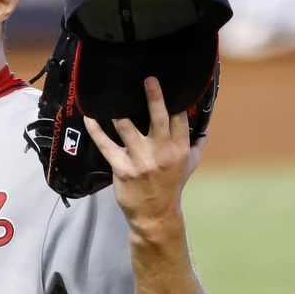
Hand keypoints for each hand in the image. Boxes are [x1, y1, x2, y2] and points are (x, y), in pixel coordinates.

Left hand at [83, 76, 207, 236]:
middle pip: (158, 118)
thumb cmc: (172, 186)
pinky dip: (96, 130)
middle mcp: (162, 152)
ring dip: (119, 112)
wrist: (155, 214)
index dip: (176, 100)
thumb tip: (205, 129)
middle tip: (148, 79)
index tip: (171, 81)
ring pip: (128, 128)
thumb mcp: (190, 166)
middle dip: (154, 97)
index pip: (180, 119)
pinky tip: (89, 118)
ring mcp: (141, 160)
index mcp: (180, 149)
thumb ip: (196, 145)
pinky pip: (106, 145)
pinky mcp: (122, 169)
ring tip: (111, 95)